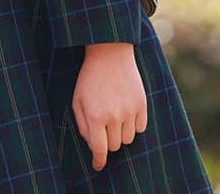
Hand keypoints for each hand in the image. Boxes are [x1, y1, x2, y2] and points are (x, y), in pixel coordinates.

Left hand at [72, 42, 146, 170]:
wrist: (109, 54)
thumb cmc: (89, 78)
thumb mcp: (77, 100)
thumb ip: (82, 124)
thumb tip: (92, 145)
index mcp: (95, 116)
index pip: (100, 149)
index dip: (99, 161)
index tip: (97, 166)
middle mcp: (114, 116)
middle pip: (115, 146)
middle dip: (108, 142)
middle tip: (102, 127)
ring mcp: (130, 111)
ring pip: (128, 139)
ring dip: (120, 134)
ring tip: (113, 116)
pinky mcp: (142, 105)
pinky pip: (140, 128)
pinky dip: (133, 125)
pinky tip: (125, 112)